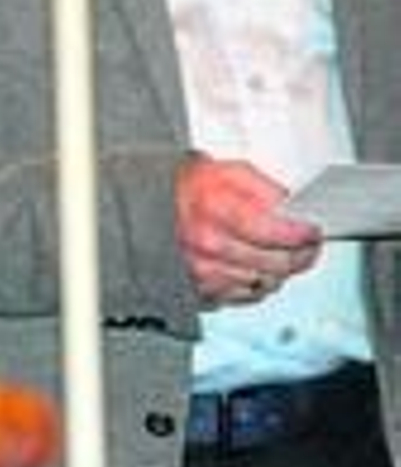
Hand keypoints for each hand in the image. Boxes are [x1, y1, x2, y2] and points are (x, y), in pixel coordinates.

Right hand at [175, 156, 320, 305]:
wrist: (154, 205)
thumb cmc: (191, 188)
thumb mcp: (232, 172)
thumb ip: (268, 190)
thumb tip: (296, 209)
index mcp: (217, 212)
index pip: (277, 233)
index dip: (303, 234)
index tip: (312, 231)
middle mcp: (209, 246)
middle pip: (277, 263)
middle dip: (302, 254)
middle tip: (308, 244)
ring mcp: (204, 271)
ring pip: (266, 283)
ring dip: (280, 271)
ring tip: (281, 254)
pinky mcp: (202, 289)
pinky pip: (248, 295)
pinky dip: (259, 283)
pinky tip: (257, 266)